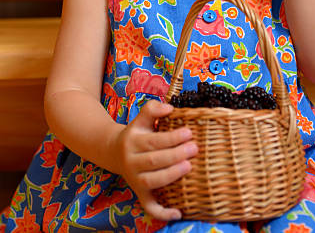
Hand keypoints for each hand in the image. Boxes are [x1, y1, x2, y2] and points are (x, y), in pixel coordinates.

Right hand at [112, 100, 197, 220]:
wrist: (114, 151)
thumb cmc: (137, 133)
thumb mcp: (141, 118)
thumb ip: (153, 108)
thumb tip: (170, 107)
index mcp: (132, 142)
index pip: (153, 141)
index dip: (172, 138)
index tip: (189, 132)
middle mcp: (130, 162)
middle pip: (154, 161)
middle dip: (176, 155)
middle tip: (194, 148)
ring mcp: (134, 180)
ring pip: (151, 182)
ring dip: (171, 175)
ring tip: (189, 166)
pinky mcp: (139, 194)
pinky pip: (148, 206)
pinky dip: (162, 213)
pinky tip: (178, 212)